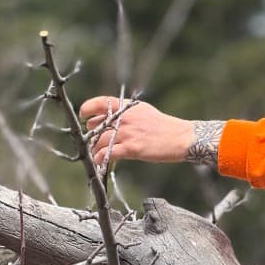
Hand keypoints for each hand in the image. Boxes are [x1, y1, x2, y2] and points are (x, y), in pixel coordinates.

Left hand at [79, 96, 193, 165]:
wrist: (181, 138)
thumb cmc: (165, 127)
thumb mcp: (145, 112)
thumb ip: (127, 113)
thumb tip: (112, 119)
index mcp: (128, 107)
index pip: (100, 102)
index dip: (87, 109)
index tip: (83, 116)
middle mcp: (125, 118)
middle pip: (96, 125)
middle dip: (90, 134)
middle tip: (93, 142)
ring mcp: (127, 133)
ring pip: (98, 141)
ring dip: (94, 150)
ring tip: (96, 155)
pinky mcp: (131, 148)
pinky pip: (107, 153)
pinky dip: (100, 159)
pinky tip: (100, 162)